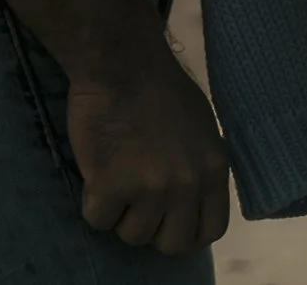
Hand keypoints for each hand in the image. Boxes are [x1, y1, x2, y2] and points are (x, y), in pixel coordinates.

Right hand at [67, 51, 231, 254]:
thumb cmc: (159, 86)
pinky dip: (93, 201)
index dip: (186, 233)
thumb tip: (192, 198)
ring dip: (120, 213)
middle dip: (151, 229)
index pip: (210, 230)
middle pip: (171, 244)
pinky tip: (96, 172)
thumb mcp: (201, 127)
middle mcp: (187, 184)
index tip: (168, 224)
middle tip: (135, 204)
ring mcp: (150, 188)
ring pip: (132, 235)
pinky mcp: (111, 185)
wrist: (122, 62)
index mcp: (213, 169)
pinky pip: (99, 220)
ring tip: (115, 177)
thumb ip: (199, 166)